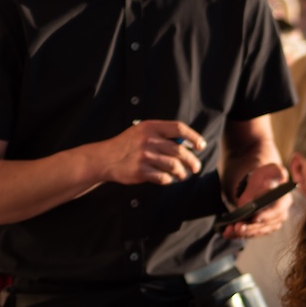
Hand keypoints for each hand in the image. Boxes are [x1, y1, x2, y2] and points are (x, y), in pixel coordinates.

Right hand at [90, 120, 205, 186]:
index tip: (200, 146)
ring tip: (182, 175)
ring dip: (182, 173)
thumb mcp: (142, 132)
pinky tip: (167, 178)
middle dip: (192, 161)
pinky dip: (168, 180)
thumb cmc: (129, 145)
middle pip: (180, 151)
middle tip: (196, 167)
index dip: (194, 137)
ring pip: (174, 166)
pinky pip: (163, 177)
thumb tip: (189, 145)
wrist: (105, 158)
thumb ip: (163, 135)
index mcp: (150, 127)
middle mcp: (148, 140)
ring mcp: (144, 156)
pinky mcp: (140, 170)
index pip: (179, 128)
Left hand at [223, 163, 291, 239]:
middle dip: (252, 227)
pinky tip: (228, 233)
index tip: (255, 218)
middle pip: (268, 224)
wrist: (261, 182)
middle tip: (238, 227)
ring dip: (244, 232)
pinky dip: (240, 234)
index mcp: (284, 197)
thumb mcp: (264, 173)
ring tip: (229, 231)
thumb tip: (259, 193)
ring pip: (260, 230)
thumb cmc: (264, 175)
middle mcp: (282, 212)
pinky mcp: (265, 227)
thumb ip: (261, 183)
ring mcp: (274, 221)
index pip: (277, 209)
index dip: (266, 215)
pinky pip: (254, 232)